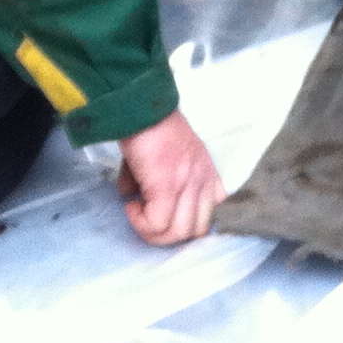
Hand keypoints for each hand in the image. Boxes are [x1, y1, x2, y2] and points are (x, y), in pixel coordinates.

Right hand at [116, 108, 223, 245]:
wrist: (139, 107)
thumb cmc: (149, 129)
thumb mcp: (164, 160)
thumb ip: (156, 184)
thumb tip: (132, 199)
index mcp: (207, 173)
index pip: (212, 214)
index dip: (185, 222)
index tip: (163, 215)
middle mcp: (204, 179)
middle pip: (197, 230)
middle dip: (168, 235)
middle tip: (147, 220)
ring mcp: (188, 183)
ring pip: (179, 232)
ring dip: (153, 232)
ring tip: (137, 213)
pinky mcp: (167, 185)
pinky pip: (158, 223)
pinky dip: (141, 222)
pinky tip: (131, 207)